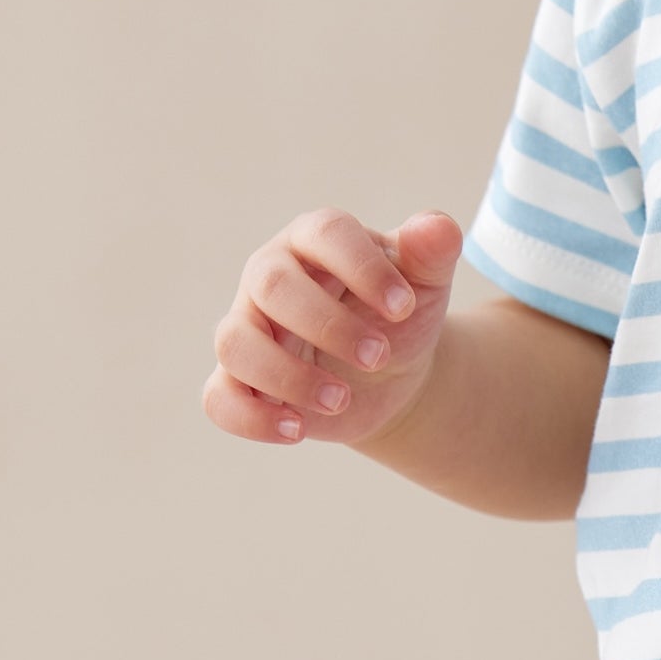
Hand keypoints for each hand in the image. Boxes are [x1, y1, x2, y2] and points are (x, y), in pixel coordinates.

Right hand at [202, 207, 465, 449]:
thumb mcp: (424, 283)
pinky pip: (219, 398)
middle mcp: (270, 277)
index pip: (326, 235)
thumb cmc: (399, 313)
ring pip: (236, 343)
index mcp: (315, 240)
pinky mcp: (242, 381)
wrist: (390, 372)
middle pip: (272, 286)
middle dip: (328, 326)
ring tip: (341, 399)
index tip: (404, 309)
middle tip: (379, 356)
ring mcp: (249, 328)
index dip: (364, 269)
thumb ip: (433, 252)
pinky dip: (251, 419)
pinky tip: (298, 430)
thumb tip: (441, 229)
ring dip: (288, 377)